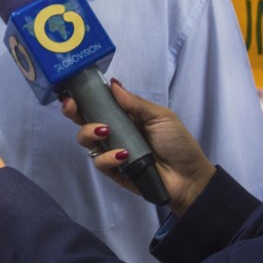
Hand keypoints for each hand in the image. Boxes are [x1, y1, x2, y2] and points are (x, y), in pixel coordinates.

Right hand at [62, 80, 215, 215]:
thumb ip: (135, 103)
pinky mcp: (113, 171)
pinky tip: (123, 155)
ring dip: (89, 132)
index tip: (73, 90)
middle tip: (72, 107)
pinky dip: (107, 157)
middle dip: (73, 112)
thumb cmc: (178, 143)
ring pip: (86, 140)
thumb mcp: (160, 117)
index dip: (83, 97)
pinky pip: (99, 162)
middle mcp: (113, 132)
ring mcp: (111, 152)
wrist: (189, 178)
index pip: (97, 104)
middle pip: (83, 120)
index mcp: (123, 117)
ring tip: (105, 132)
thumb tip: (112, 83)